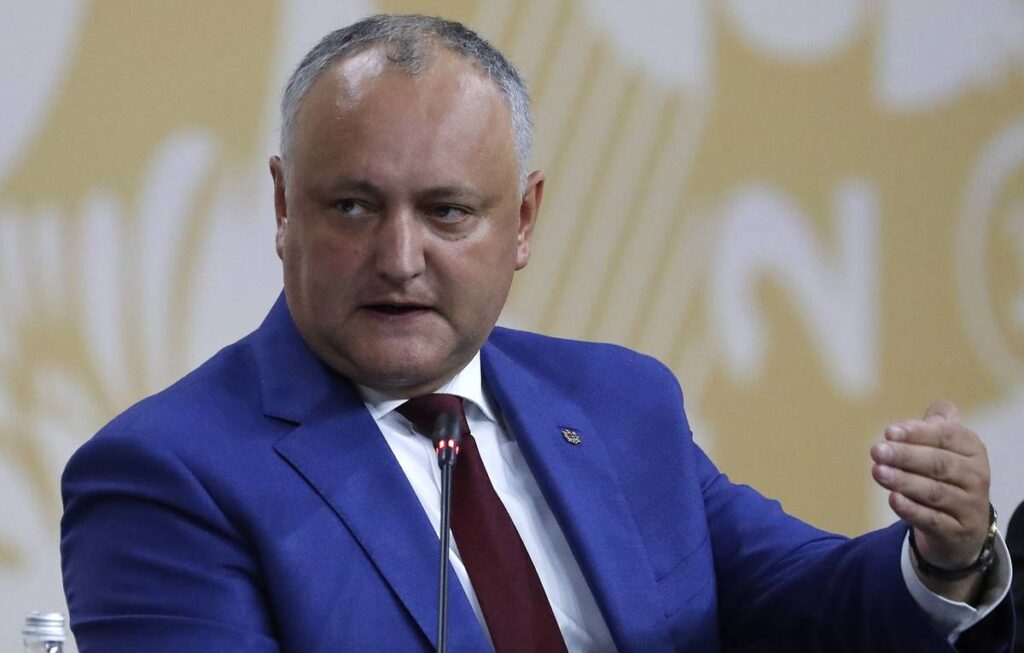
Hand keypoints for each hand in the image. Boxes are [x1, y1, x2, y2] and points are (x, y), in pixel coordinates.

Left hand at [869, 401, 990, 599]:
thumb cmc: (944, 478)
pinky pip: (933, 520)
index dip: (918, 433)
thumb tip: (938, 409)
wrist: (961, 529)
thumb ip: (938, 428)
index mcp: (972, 450)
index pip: (947, 436)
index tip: (889, 431)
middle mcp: (976, 477)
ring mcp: (969, 506)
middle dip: (906, 456)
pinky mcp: (957, 533)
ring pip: (935, 492)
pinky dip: (912, 510)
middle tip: (877, 450)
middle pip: (939, 464)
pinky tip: (893, 500)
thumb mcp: (945, 450)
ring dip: (904, 481)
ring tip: (878, 472)